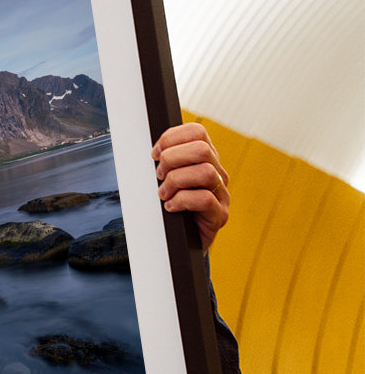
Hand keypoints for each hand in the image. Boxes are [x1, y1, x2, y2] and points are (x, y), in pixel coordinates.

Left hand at [152, 122, 229, 250]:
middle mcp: (217, 173)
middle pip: (202, 149)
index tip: (154, 154)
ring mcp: (222, 194)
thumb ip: (165, 162)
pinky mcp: (220, 215)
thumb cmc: (173, 207)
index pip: (196, 132)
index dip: (171, 138)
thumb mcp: (167, 179)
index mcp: (205, 159)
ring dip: (176, 181)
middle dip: (172, 159)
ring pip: (205, 172)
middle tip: (159, 176)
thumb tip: (152, 152)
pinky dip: (181, 201)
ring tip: (164, 193)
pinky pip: (205, 199)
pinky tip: (171, 207)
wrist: (182, 241)